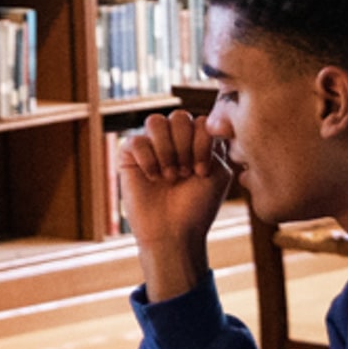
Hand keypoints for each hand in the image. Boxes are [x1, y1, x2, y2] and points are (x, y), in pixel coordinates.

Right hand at [113, 106, 231, 283]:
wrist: (173, 232)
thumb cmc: (197, 207)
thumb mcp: (218, 172)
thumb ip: (216, 143)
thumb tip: (209, 119)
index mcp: (196, 143)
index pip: (201, 120)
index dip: (202, 143)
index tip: (202, 171)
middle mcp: (174, 141)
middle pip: (179, 116)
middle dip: (184, 145)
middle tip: (185, 173)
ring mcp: (151, 146)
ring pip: (156, 121)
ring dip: (167, 150)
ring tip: (170, 175)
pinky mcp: (129, 155)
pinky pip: (137, 140)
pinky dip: (149, 160)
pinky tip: (153, 178)